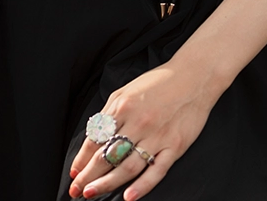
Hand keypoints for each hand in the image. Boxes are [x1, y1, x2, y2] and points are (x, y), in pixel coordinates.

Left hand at [68, 63, 218, 199]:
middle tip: (77, 190)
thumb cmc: (158, 84)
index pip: (95, 139)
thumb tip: (93, 136)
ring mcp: (156, 136)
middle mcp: (137, 123)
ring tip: (93, 194)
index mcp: (121, 108)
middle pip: (107, 156)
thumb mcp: (125, 91)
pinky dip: (142, 186)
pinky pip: (156, 170)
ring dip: (107, 183)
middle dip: (88, 175)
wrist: (193, 78)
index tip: (73, 173)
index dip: (81, 159)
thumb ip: (110, 114)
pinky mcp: (175, 146)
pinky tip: (129, 196)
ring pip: (127, 167)